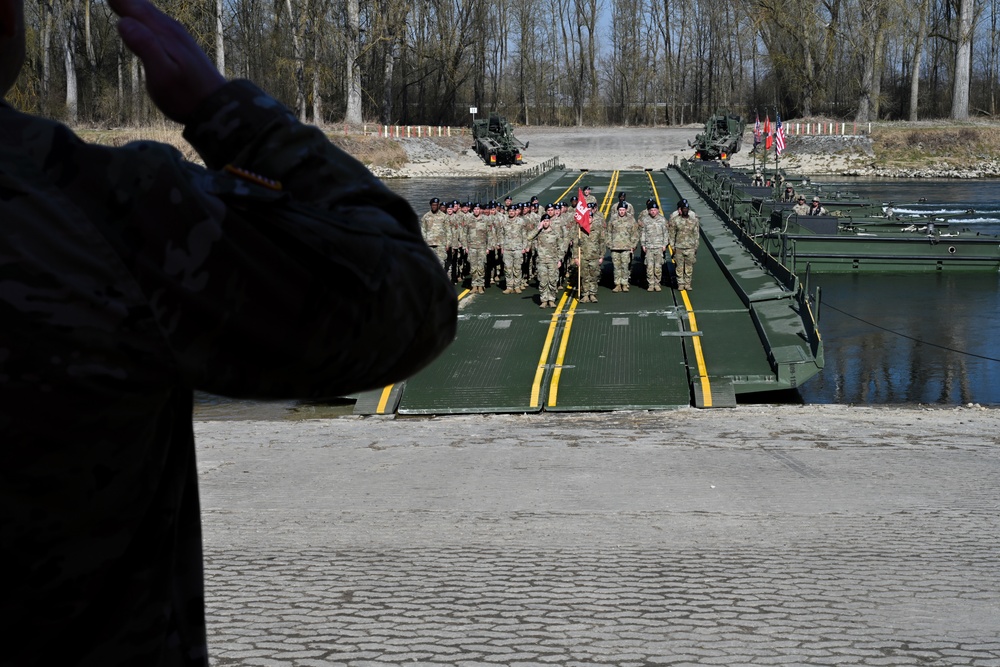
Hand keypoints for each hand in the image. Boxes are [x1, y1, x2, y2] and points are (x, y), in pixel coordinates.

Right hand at [110, 0, 225, 123]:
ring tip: (119, 1)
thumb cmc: (187, 95)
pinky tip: (142, 17)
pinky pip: (158, 21)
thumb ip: (145, 47)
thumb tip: (124, 22)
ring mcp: (178, 36)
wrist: (218, 106)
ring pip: (150, 12)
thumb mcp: (162, 75)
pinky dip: (145, 14)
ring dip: (134, 3)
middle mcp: (171, 29)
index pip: (133, 6)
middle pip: (140, 5)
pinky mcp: (181, 45)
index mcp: (163, 33)